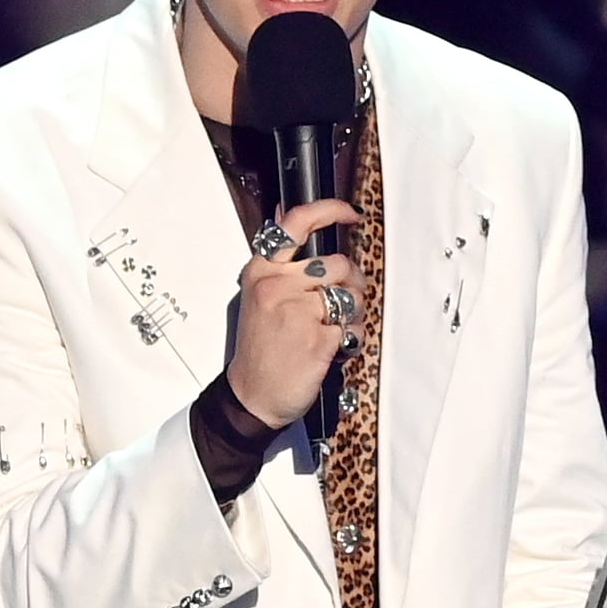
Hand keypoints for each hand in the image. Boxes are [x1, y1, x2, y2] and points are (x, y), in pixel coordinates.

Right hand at [226, 196, 365, 429]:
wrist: (253, 397)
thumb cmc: (260, 350)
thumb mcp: (258, 297)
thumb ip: (279, 260)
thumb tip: (285, 213)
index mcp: (261, 272)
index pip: (296, 224)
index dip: (330, 211)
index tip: (349, 214)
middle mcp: (277, 287)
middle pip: (337, 263)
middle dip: (350, 281)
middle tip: (342, 299)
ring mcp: (297, 313)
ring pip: (351, 294)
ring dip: (354, 311)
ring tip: (335, 326)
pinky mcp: (317, 339)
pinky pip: (352, 326)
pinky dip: (351, 338)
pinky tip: (335, 347)